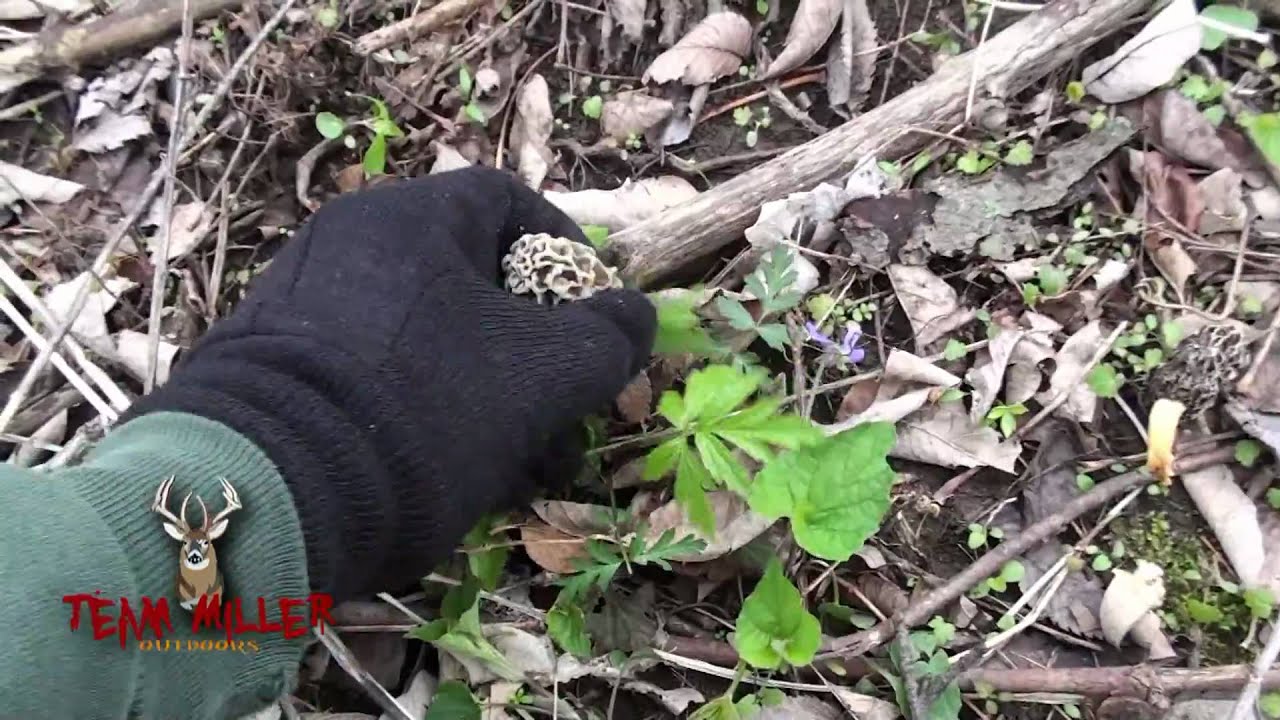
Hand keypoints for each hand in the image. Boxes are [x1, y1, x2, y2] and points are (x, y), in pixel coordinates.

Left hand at [128, 167, 655, 598]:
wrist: (271, 492)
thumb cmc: (425, 408)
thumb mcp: (543, 375)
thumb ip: (606, 337)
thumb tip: (632, 316)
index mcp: (409, 219)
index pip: (505, 201)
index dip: (564, 249)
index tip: (591, 310)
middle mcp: (348, 244)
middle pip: (468, 279)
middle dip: (530, 345)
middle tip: (562, 408)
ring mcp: (304, 305)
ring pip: (427, 337)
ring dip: (486, 390)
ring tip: (519, 465)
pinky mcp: (276, 367)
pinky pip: (376, 372)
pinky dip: (425, 409)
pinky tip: (451, 473)